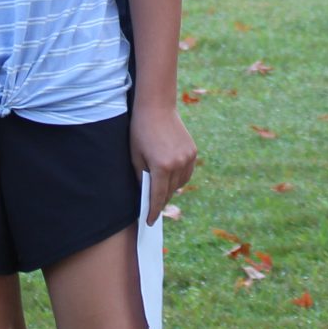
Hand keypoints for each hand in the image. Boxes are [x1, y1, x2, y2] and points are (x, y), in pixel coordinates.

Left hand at [133, 105, 196, 222]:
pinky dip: (179, 178)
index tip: (149, 221)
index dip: (153, 210)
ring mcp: (188, 157)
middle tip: (153, 209)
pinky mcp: (192, 151)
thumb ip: (142, 177)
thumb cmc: (141, 131)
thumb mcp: (135, 156)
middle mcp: (178, 164)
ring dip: (171, 189)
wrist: (157, 107)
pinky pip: (186, 172)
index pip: (158, 196)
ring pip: (180, 183)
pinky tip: (171, 178)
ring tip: (161, 193)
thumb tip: (146, 193)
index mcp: (162, 166)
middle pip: (170, 191)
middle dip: (161, 201)